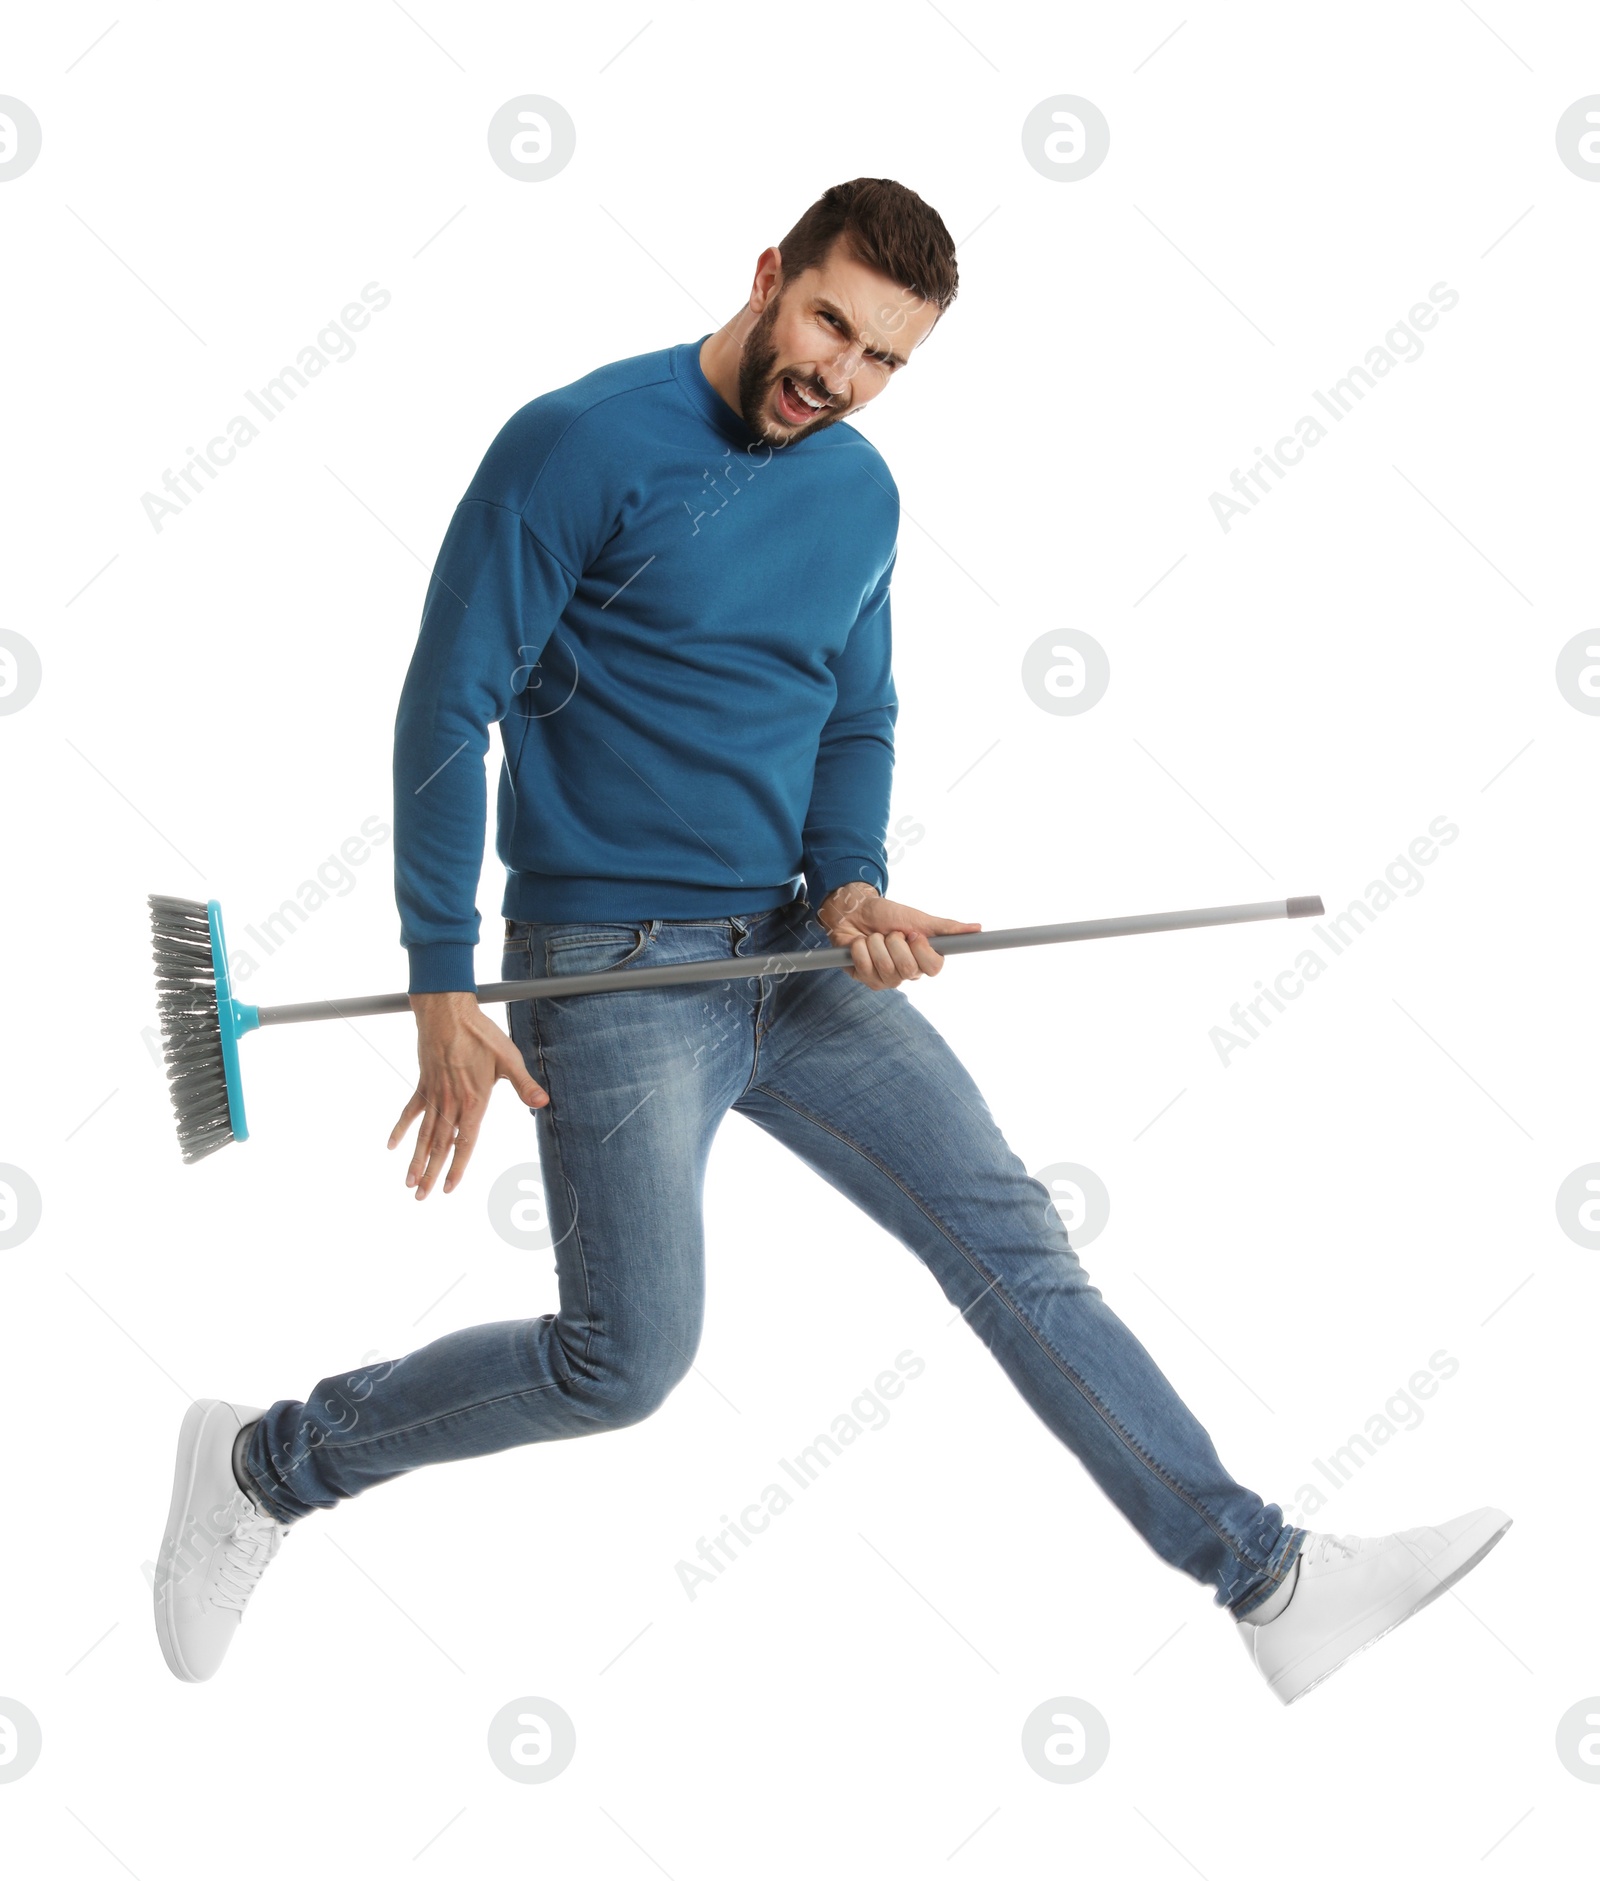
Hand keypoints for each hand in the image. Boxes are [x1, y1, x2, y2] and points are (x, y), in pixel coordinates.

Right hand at [388, 991, 547, 1198]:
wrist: (448, 1012)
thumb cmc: (481, 1034)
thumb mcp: (509, 1058)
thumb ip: (524, 1084)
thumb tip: (543, 1102)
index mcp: (474, 1102)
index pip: (465, 1143)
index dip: (457, 1167)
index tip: (449, 1189)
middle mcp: (452, 1103)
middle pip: (440, 1145)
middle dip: (431, 1173)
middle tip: (421, 1197)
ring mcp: (435, 1095)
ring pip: (424, 1134)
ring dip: (416, 1159)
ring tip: (408, 1183)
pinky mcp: (423, 1084)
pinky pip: (410, 1112)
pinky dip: (401, 1129)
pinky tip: (392, 1146)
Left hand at [816, 884, 981, 990]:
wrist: (856, 910)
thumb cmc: (889, 915)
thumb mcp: (919, 919)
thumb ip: (946, 927)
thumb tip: (977, 928)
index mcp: (923, 960)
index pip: (934, 967)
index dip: (922, 950)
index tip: (913, 934)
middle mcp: (906, 973)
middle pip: (907, 968)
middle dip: (895, 942)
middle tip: (890, 933)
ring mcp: (884, 979)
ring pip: (884, 966)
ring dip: (876, 942)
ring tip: (874, 936)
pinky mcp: (863, 977)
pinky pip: (864, 965)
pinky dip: (859, 947)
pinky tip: (859, 943)